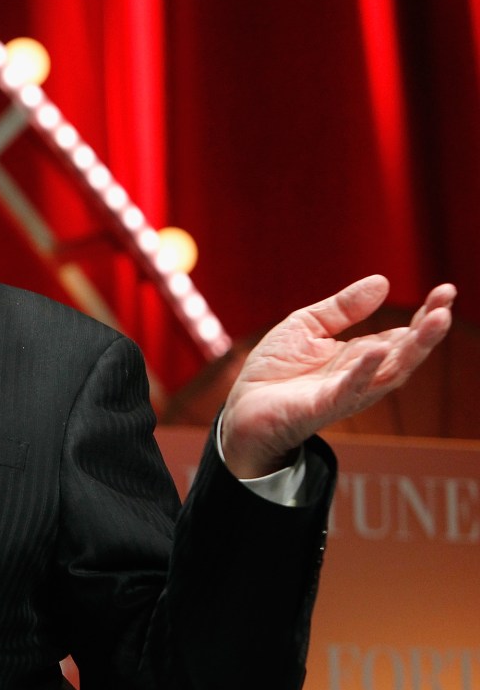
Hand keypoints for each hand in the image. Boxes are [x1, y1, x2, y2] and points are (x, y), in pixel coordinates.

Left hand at [221, 276, 455, 477]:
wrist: (242, 407)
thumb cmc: (275, 370)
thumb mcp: (307, 326)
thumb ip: (343, 308)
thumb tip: (382, 282)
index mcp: (360, 355)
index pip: (402, 334)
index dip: (425, 314)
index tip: (446, 290)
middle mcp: (361, 375)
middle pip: (404, 353)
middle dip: (428, 330)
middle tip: (447, 304)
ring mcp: (345, 392)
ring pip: (389, 373)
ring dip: (413, 348)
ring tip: (435, 321)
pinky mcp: (322, 407)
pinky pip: (349, 390)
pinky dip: (364, 371)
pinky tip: (378, 350)